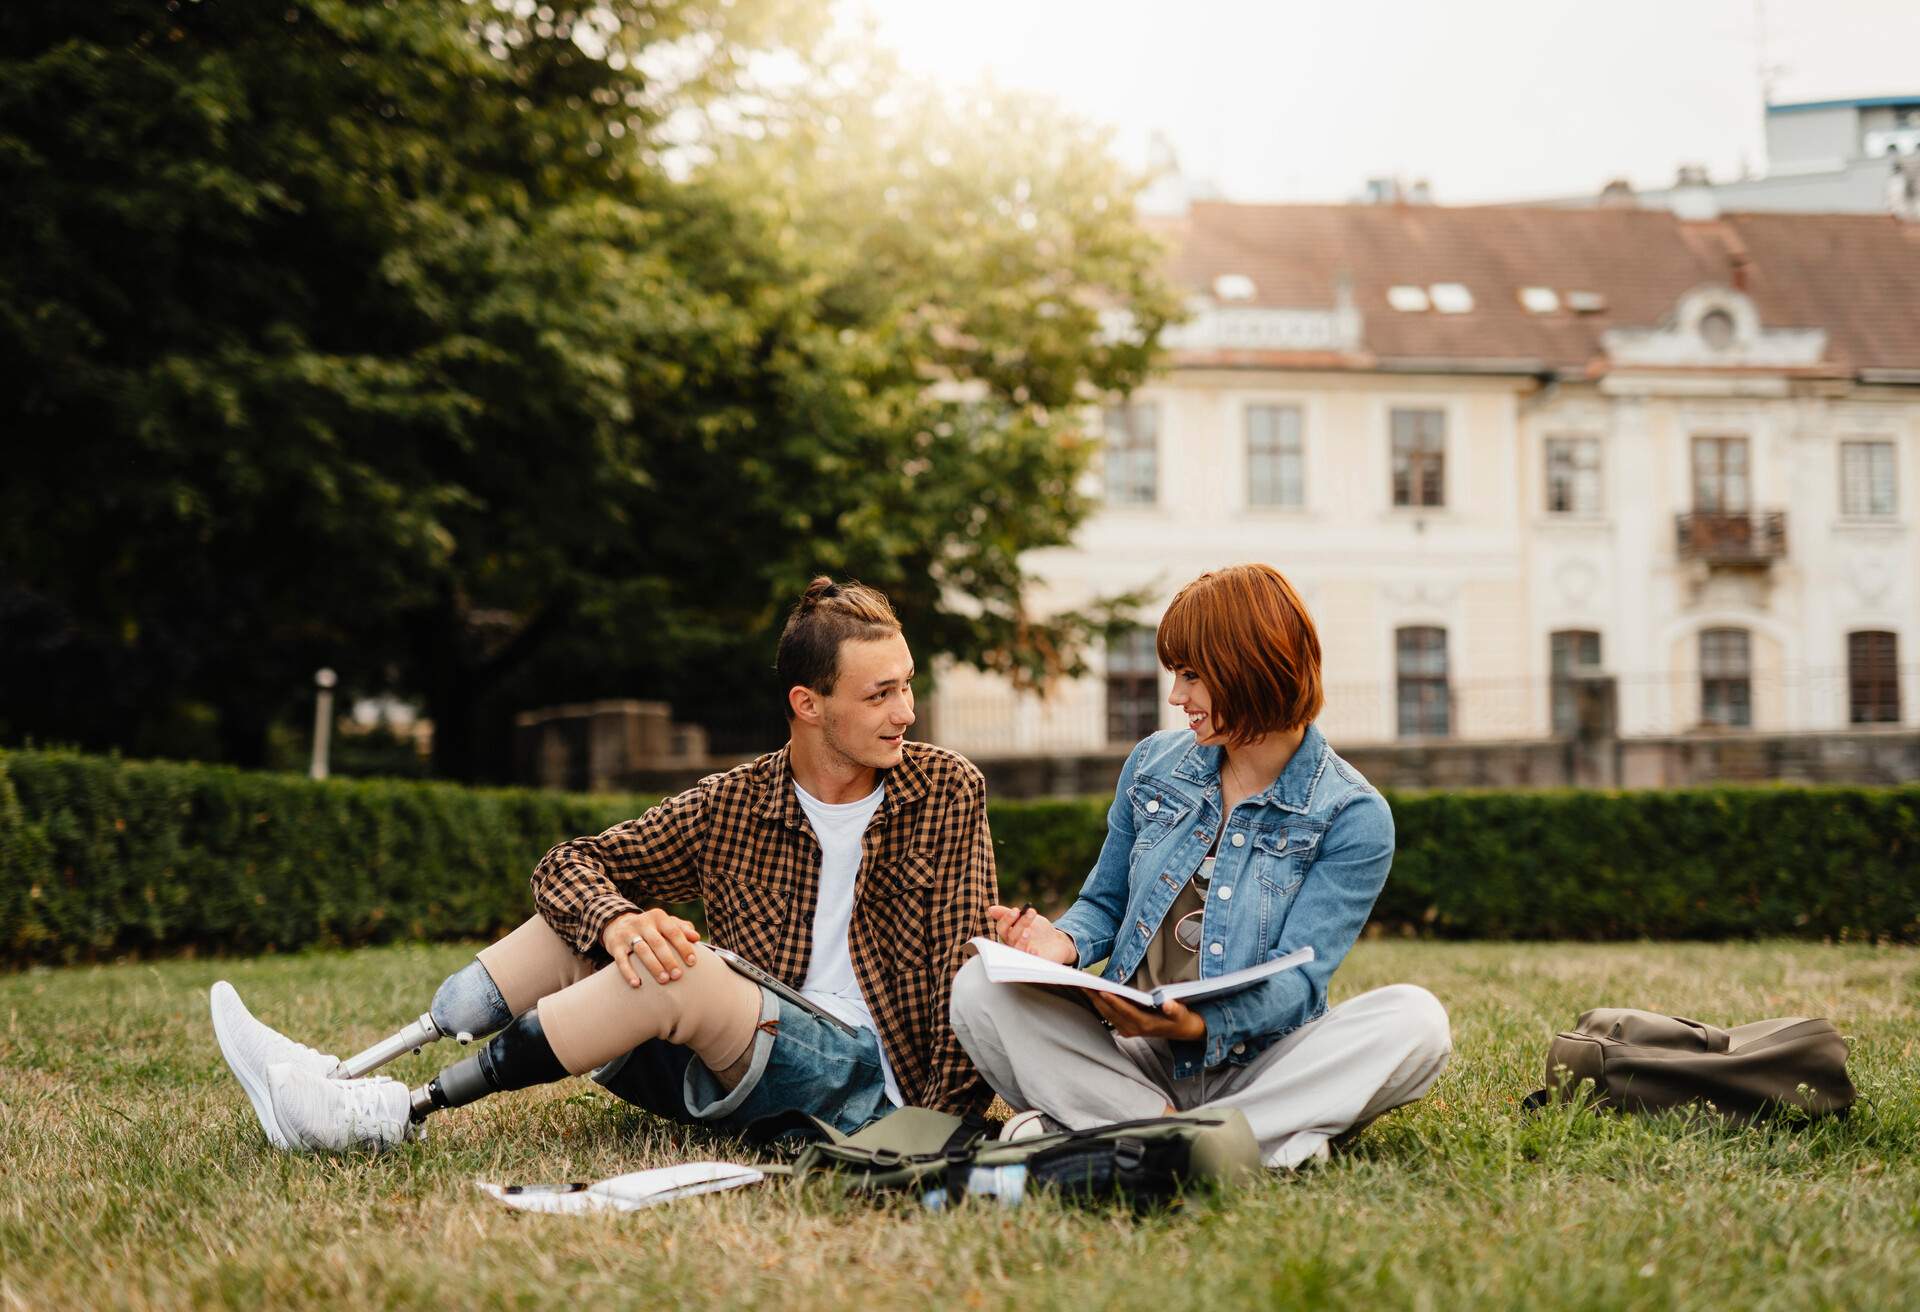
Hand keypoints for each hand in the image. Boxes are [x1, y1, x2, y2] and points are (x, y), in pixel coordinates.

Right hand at [602, 908, 700, 986]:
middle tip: (677, 976)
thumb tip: (697, 938)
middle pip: (657, 942)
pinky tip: (637, 984)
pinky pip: (621, 960)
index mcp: (658, 917)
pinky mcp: (615, 946)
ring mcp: (627, 934)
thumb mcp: (665, 923)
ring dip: (653, 966)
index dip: (683, 947)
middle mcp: (642, 923)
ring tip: (663, 980)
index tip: (692, 962)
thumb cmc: (651, 928)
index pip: (673, 931)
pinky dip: (629, 973)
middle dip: (668, 960)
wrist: (618, 924)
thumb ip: (682, 929)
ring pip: (641, 951)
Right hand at [986, 904, 1077, 964]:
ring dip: (1021, 940)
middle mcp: (1013, 946)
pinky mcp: (1035, 963)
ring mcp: (1023, 956)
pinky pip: (1030, 962)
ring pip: (1017, 949)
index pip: (1002, 928)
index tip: (1016, 910)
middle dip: (1021, 923)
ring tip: (1028, 931)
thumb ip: (1008, 913)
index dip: (1007, 919)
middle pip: (1011, 936)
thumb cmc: (1039, 930)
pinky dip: (1031, 956)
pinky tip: (1035, 950)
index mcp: (1009, 935)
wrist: (1057, 942)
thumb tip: (991, 909)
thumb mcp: (1025, 918)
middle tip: (1031, 912)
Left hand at [1089, 992, 1206, 1041]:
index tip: (1102, 990)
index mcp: (1144, 1024)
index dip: (1113, 1001)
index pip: (1125, 1011)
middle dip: (1096, 998)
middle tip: (1084, 983)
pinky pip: (1107, 1016)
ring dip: (1094, 1000)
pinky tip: (1090, 993)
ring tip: (1082, 985)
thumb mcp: (1180, 1013)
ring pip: (1106, 1014)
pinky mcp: (1124, 1028)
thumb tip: (1167, 1004)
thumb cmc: (1179, 1018)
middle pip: (1110, 1012)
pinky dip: (1098, 1004)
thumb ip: (1174, 1008)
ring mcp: (1127, 1030)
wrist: (1179, 1031)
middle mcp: (1133, 1029)